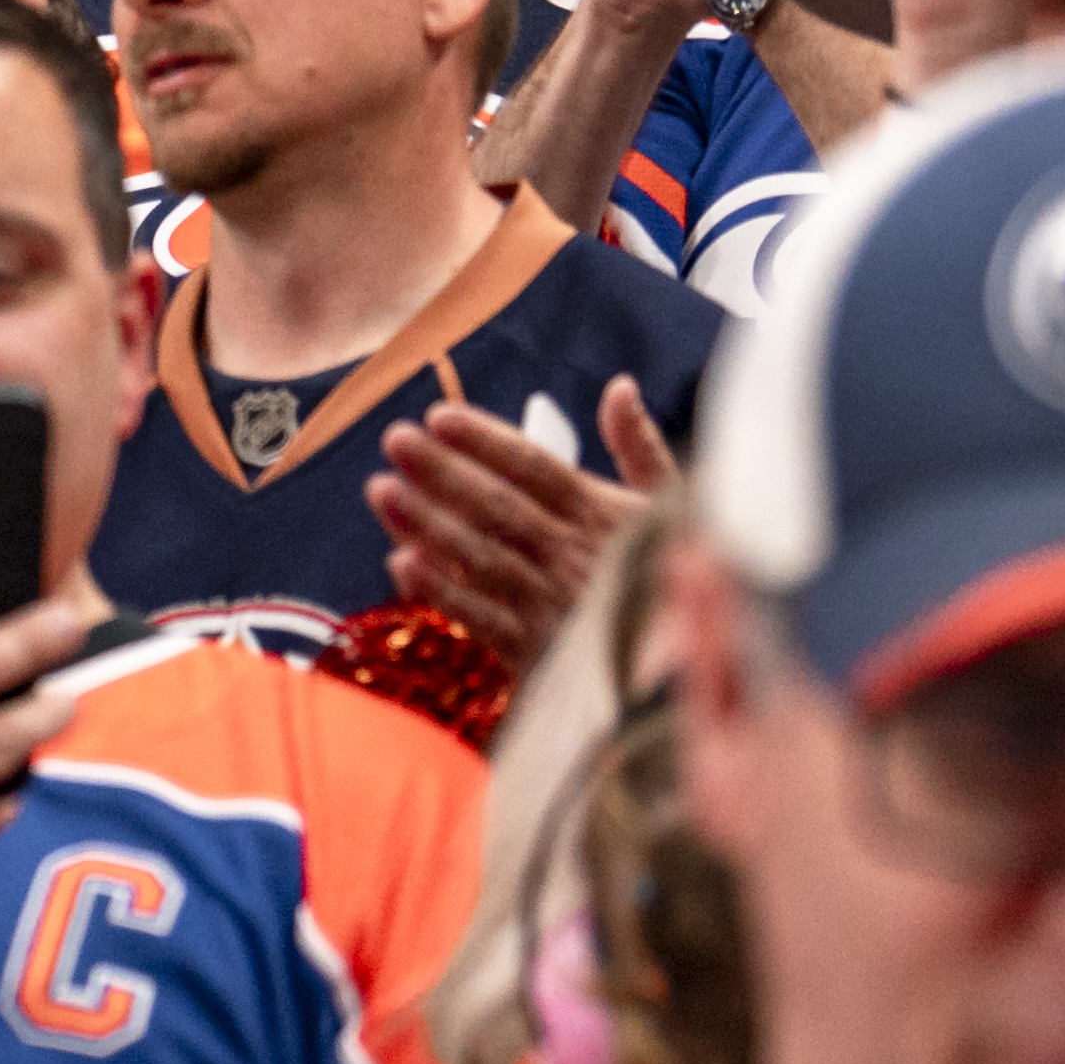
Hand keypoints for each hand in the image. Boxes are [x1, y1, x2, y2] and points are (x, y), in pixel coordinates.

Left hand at [371, 381, 666, 671]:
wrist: (682, 676)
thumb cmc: (673, 580)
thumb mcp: (672, 511)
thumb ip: (639, 449)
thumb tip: (620, 386)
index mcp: (607, 518)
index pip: (537, 469)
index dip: (485, 441)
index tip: (438, 417)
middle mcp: (579, 558)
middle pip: (500, 506)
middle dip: (444, 471)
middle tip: (395, 439)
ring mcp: (556, 607)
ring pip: (482, 557)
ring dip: (428, 522)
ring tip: (382, 489)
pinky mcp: (538, 656)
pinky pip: (483, 619)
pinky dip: (441, 591)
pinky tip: (402, 561)